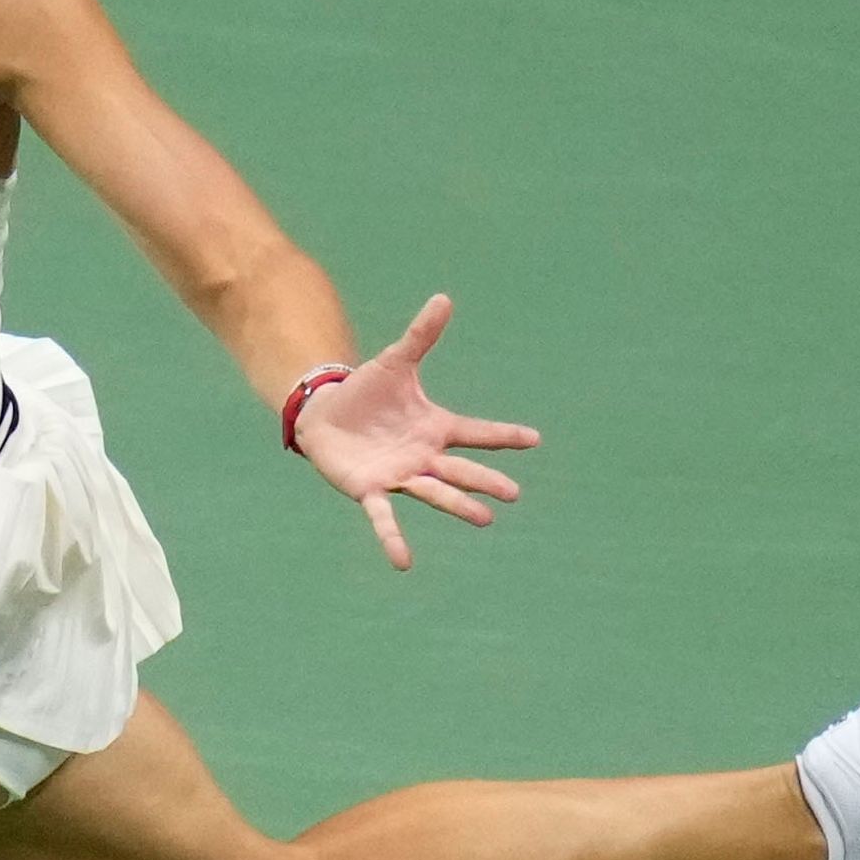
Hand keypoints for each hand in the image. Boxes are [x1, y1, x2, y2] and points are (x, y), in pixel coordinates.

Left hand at [290, 293, 538, 571]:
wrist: (326, 414)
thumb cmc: (366, 392)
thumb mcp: (395, 362)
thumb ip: (421, 335)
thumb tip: (443, 297)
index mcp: (435, 428)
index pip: (476, 432)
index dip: (504, 435)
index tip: (534, 439)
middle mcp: (423, 457)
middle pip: (461, 470)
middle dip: (485, 480)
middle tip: (512, 494)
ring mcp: (400, 475)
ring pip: (434, 492)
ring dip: (457, 505)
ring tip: (484, 519)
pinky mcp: (370, 489)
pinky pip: (384, 517)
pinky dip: (393, 538)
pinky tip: (404, 562)